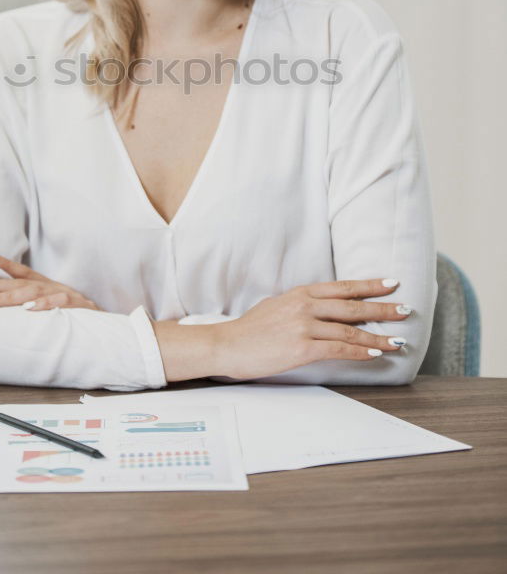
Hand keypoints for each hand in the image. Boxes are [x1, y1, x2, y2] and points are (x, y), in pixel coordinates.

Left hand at [0, 253, 102, 311]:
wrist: (108, 324)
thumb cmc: (78, 314)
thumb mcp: (55, 304)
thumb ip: (36, 303)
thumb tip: (11, 308)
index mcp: (46, 285)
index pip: (23, 271)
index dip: (4, 262)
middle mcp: (52, 286)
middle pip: (19, 283)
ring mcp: (64, 294)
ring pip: (33, 292)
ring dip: (11, 296)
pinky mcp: (76, 306)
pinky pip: (57, 303)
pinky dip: (42, 306)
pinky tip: (27, 309)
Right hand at [213, 278, 411, 380]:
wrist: (229, 345)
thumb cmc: (251, 329)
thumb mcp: (277, 306)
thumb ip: (302, 305)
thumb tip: (323, 308)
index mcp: (300, 293)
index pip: (343, 287)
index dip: (369, 285)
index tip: (391, 283)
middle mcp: (305, 305)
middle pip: (353, 305)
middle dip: (383, 308)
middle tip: (406, 309)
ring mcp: (304, 326)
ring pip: (350, 329)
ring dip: (378, 336)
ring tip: (398, 339)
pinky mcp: (302, 348)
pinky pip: (338, 348)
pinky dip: (360, 351)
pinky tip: (375, 354)